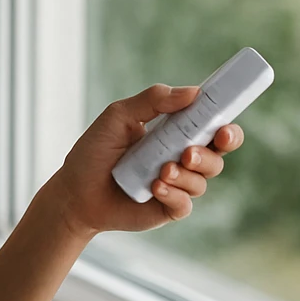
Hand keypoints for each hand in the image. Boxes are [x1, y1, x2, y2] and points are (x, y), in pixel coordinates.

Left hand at [42, 83, 244, 237]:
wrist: (74, 192)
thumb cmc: (95, 151)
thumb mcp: (119, 116)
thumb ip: (153, 100)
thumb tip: (193, 92)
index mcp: (175, 131)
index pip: (211, 124)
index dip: (225, 123)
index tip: (224, 122)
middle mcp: (180, 157)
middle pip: (218, 153)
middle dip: (215, 151)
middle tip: (190, 150)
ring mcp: (176, 183)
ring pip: (203, 179)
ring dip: (187, 174)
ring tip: (161, 170)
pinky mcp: (168, 208)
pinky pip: (186, 203)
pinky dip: (174, 194)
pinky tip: (154, 187)